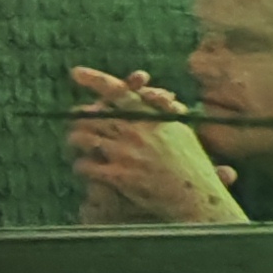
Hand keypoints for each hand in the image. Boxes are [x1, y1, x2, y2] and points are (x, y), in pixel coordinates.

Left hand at [67, 64, 242, 226]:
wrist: (199, 200)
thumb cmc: (192, 164)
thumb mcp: (179, 129)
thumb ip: (159, 107)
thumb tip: (145, 87)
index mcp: (149, 117)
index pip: (118, 91)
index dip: (95, 80)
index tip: (76, 73)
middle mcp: (134, 132)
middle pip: (92, 116)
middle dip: (79, 118)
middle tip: (74, 121)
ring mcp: (126, 154)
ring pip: (84, 138)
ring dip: (75, 139)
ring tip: (74, 142)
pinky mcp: (121, 177)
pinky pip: (88, 166)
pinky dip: (81, 165)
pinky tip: (82, 167)